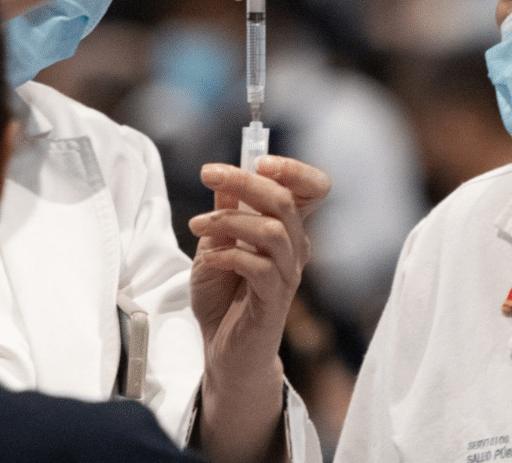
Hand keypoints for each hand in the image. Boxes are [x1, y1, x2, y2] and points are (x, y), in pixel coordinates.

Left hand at [188, 156, 329, 462]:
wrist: (223, 349)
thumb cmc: (224, 295)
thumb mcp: (216, 243)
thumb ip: (224, 211)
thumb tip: (223, 175)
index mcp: (287, 227)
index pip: (313, 188)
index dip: (294, 169)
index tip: (259, 160)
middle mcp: (295, 247)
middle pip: (286, 200)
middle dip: (246, 181)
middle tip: (210, 174)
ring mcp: (287, 274)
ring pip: (271, 230)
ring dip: (229, 220)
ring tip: (197, 226)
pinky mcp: (274, 300)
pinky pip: (257, 266)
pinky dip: (227, 255)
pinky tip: (207, 261)